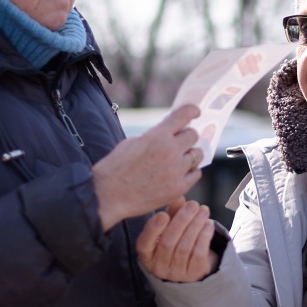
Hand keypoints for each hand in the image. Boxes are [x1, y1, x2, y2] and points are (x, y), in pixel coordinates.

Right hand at [93, 104, 202, 229]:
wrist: (108, 195)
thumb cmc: (115, 168)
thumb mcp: (133, 142)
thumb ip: (154, 136)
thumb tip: (168, 133)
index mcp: (157, 136)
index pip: (184, 115)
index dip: (192, 110)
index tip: (196, 112)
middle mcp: (170, 151)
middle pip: (194, 135)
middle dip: (187, 136)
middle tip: (182, 141)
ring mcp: (176, 170)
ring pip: (198, 155)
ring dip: (190, 154)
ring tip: (180, 159)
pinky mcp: (179, 188)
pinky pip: (196, 174)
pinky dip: (190, 171)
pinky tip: (181, 173)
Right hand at [136, 199, 218, 282]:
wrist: (190, 267)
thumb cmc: (175, 242)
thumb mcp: (169, 228)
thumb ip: (171, 213)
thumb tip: (178, 197)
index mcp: (146, 255)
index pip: (144, 244)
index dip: (153, 230)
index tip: (163, 214)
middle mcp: (158, 267)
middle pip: (168, 243)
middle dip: (182, 221)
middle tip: (193, 205)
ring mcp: (176, 273)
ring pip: (185, 247)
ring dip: (195, 225)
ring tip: (203, 210)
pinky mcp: (193, 274)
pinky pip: (198, 254)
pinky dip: (204, 236)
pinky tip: (208, 224)